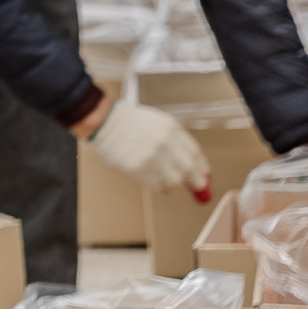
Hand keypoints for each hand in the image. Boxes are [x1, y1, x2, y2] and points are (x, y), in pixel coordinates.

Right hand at [88, 100, 212, 201]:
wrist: (104, 122)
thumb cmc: (128, 122)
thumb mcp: (157, 124)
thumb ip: (175, 142)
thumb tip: (191, 164)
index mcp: (172, 129)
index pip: (196, 154)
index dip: (202, 168)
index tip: (203, 175)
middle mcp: (165, 143)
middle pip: (190, 170)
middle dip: (195, 182)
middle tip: (196, 187)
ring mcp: (152, 156)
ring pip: (175, 181)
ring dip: (174, 185)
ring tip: (168, 183)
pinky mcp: (139, 168)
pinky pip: (157, 185)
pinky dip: (160, 187)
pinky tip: (156, 182)